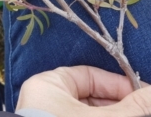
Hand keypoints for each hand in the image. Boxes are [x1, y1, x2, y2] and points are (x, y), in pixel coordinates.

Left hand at [16, 66, 150, 116]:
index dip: (118, 83)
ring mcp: (50, 115)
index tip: (143, 93)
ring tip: (136, 115)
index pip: (89, 75)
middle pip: (90, 95)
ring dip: (112, 114)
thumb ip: (130, 108)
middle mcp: (47, 98)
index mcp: (49, 83)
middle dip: (119, 104)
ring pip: (87, 112)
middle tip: (143, 109)